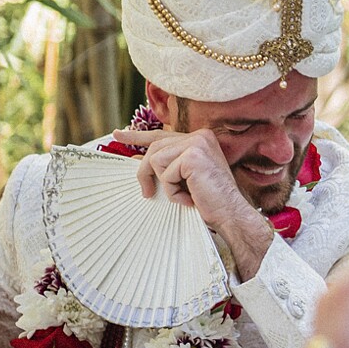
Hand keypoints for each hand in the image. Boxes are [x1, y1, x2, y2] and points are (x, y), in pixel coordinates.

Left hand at [113, 125, 273, 276]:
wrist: (230, 213)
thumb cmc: (209, 200)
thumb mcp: (184, 178)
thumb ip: (166, 165)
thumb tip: (136, 159)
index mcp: (200, 138)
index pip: (162, 135)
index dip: (138, 136)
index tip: (118, 134)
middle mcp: (200, 136)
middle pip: (154, 148)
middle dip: (146, 173)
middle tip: (148, 192)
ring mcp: (198, 143)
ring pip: (156, 160)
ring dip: (165, 184)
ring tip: (184, 195)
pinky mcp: (193, 156)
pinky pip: (166, 173)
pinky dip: (173, 191)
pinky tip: (189, 198)